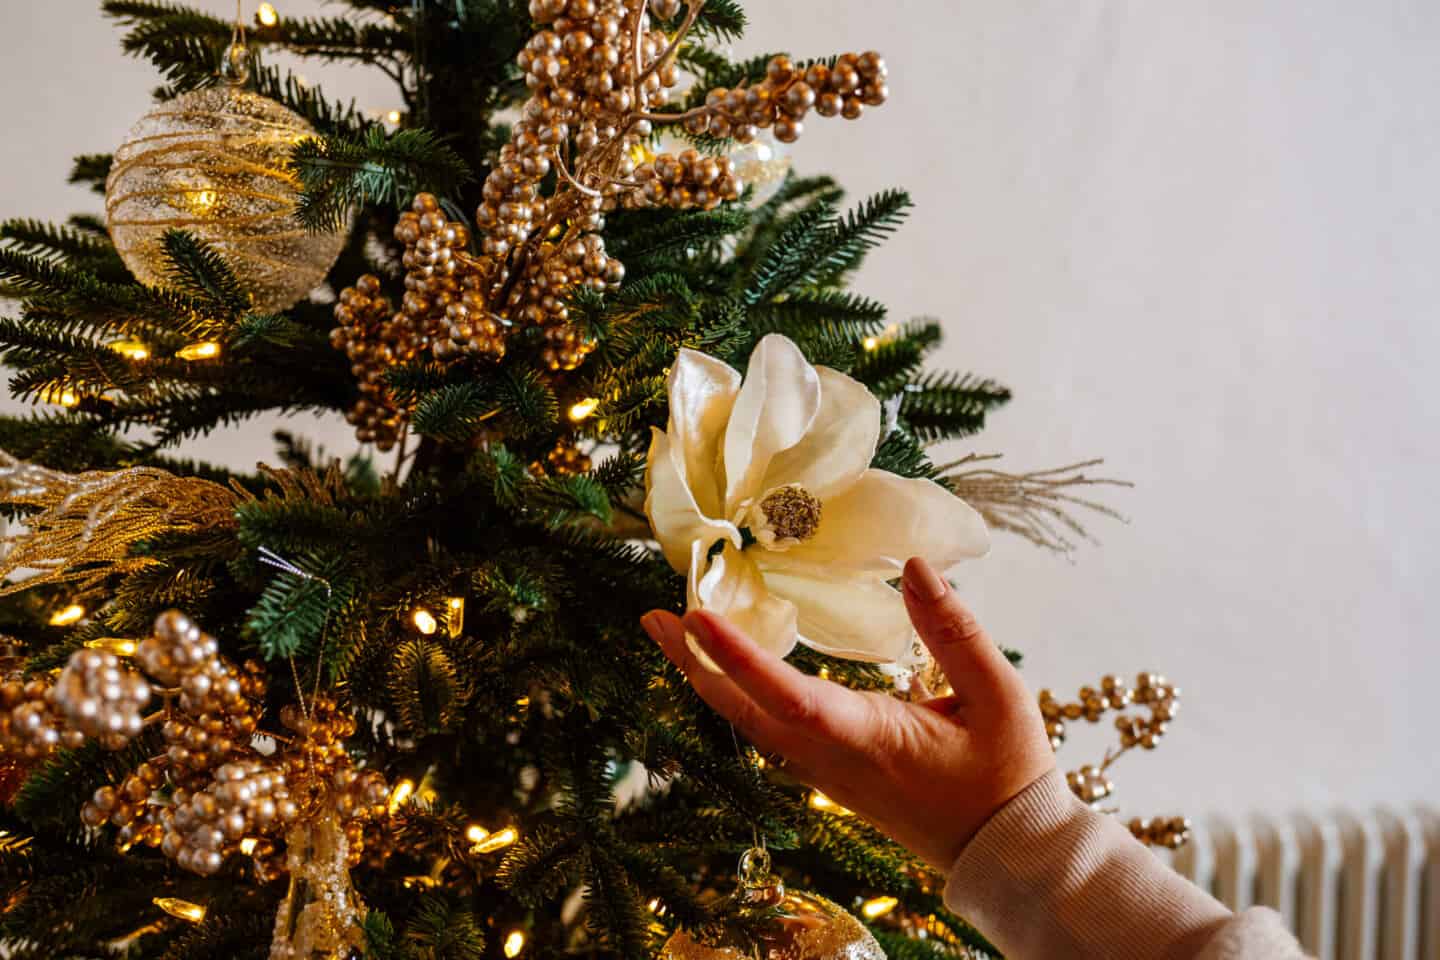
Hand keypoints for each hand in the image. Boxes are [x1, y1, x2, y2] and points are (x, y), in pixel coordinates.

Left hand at [640, 556, 1054, 871]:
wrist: (1004, 850)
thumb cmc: (1008, 774)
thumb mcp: (999, 696)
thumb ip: (953, 631)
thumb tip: (914, 567)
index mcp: (868, 738)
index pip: (788, 695)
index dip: (737, 655)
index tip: (694, 615)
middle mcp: (830, 758)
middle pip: (742, 711)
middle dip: (692, 663)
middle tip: (652, 616)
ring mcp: (823, 771)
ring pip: (749, 722)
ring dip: (709, 677)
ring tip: (676, 630)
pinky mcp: (828, 774)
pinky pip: (768, 730)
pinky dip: (738, 693)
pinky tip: (728, 665)